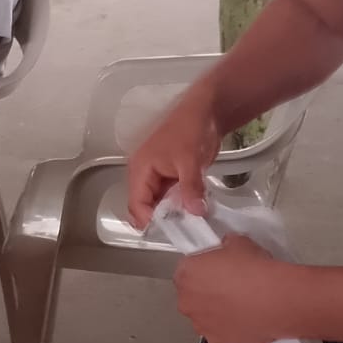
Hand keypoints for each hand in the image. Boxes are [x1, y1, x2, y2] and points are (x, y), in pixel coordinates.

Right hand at [127, 91, 221, 228]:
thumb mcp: (190, 160)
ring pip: (161, 204)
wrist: (206, 112)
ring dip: (174, 213)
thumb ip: (191, 187)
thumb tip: (195, 211)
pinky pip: (173, 198)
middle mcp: (146, 175)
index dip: (151, 220)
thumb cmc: (190, 128)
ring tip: (192, 222)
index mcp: (141, 169)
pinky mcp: (173, 177)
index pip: (137, 204)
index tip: (172, 230)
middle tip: (183, 229)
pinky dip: (182, 205)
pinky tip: (196, 211)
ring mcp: (160, 177)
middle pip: (146, 207)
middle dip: (162, 219)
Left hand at [174, 234, 289, 342]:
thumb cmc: (255, 268)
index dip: (204, 271)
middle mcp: (187, 302)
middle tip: (231, 291)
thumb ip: (226, 247)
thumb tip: (228, 249)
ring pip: (205, 320)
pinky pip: (221, 338)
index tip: (219, 272)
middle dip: (207, 295)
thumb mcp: (239, 243)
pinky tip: (247, 326)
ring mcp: (201, 327)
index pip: (187, 272)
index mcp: (186, 274)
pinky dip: (231, 334)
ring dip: (217, 316)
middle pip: (193, 298)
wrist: (277, 299)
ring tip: (242, 309)